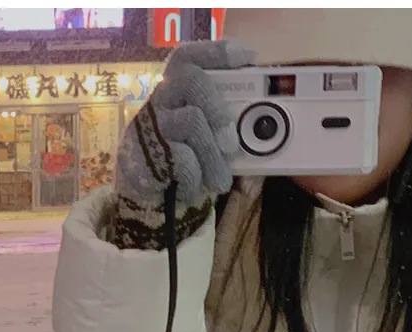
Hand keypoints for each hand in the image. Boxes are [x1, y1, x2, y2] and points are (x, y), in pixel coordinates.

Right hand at [115, 39, 254, 207]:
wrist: (150, 198)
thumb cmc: (185, 162)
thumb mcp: (208, 141)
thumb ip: (229, 130)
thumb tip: (265, 130)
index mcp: (175, 90)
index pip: (189, 57)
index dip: (216, 52)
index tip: (248, 58)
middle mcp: (160, 100)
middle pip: (191, 80)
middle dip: (220, 108)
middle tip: (232, 142)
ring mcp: (150, 125)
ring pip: (191, 121)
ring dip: (213, 155)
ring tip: (221, 180)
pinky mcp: (145, 154)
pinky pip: (181, 159)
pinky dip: (195, 179)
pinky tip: (193, 189)